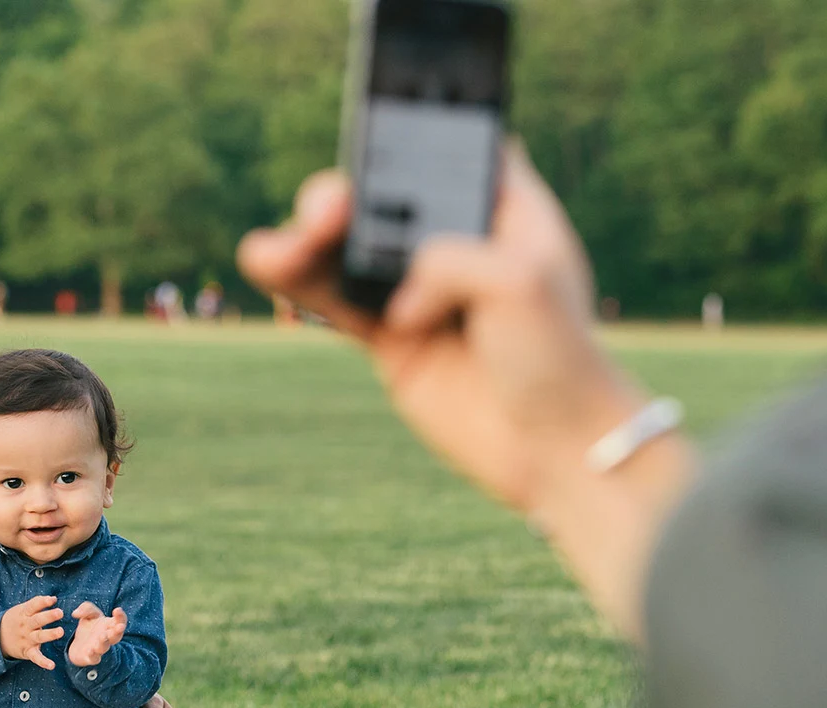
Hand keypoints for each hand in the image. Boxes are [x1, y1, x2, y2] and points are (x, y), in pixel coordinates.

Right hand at [1, 595, 63, 668]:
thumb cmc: (16, 620)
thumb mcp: (22, 610)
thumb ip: (37, 604)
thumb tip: (54, 598)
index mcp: (24, 613)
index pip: (33, 605)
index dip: (42, 602)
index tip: (52, 600)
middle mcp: (26, 626)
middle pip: (37, 620)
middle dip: (48, 616)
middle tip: (60, 612)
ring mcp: (26, 639)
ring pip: (39, 636)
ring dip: (50, 634)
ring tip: (61, 631)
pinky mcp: (27, 651)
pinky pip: (36, 657)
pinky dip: (43, 662)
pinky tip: (52, 665)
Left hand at [68, 602, 127, 666]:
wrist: (79, 645)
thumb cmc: (89, 627)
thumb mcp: (89, 613)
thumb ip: (86, 609)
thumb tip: (75, 614)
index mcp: (110, 626)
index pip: (120, 621)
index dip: (121, 616)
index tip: (117, 610)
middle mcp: (107, 638)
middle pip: (116, 636)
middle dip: (118, 631)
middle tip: (120, 626)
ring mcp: (100, 648)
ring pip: (105, 646)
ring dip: (104, 642)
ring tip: (103, 636)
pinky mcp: (91, 657)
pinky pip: (94, 658)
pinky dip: (93, 655)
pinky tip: (91, 651)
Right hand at [237, 143, 637, 513]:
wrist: (555, 449)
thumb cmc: (559, 357)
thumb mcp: (520, 281)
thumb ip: (447, 259)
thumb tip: (397, 300)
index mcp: (505, 207)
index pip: (450, 149)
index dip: (411, 139)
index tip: (380, 148)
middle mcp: (457, 240)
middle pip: (386, 195)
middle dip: (348, 194)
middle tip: (333, 209)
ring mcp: (420, 290)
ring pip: (349, 246)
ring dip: (310, 238)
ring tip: (280, 247)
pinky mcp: (391, 338)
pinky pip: (335, 299)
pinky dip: (299, 282)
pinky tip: (267, 261)